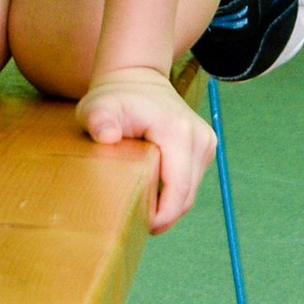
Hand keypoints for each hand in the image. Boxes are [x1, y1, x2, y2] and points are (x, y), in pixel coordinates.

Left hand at [76, 66, 216, 232]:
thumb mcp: (98, 106)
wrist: (137, 76)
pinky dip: (172, 192)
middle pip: (186, 196)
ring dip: (168, 204)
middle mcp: (200, 138)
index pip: (178, 189)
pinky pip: (189, 181)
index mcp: (179, 132)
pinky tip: (151, 190)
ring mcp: (206, 142)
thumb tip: (106, 136)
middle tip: (133, 222)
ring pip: (189, 192)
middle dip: (163, 215)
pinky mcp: (204, 146)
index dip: (162, 216)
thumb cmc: (115, 96)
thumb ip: (98, 120)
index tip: (138, 227)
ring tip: (140, 206)